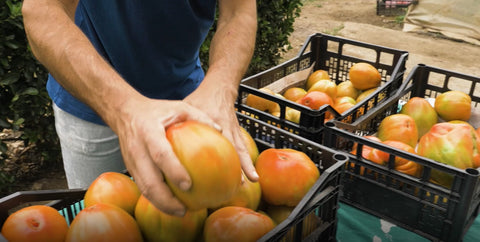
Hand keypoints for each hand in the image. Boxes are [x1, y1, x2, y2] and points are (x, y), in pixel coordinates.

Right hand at [114, 97, 219, 215]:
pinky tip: (172, 204)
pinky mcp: (130, 168)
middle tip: (184, 210)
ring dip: (161, 204)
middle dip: (166, 200)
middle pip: (149, 180)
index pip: (160, 154)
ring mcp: (131, 161)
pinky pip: (143, 187)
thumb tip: (220, 130)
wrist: (125, 112)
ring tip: (180, 212)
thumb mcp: (178, 107)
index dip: (173, 171)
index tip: (188, 185)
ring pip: (144, 189)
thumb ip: (199, 116)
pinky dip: (157, 199)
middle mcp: (137, 149)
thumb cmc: (156, 111)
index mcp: (149, 132)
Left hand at [184, 78, 258, 182]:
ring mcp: (235, 130)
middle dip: (239, 166)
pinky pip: (243, 148)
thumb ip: (178, 125)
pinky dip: (246, 161)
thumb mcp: (188, 108)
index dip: (217, 157)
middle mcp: (227, 127)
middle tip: (240, 184)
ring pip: (243, 150)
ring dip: (247, 165)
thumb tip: (162, 145)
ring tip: (253, 180)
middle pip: (235, 148)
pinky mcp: (237, 132)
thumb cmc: (201, 99)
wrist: (219, 88)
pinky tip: (249, 174)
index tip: (217, 174)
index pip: (217, 140)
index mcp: (214, 121)